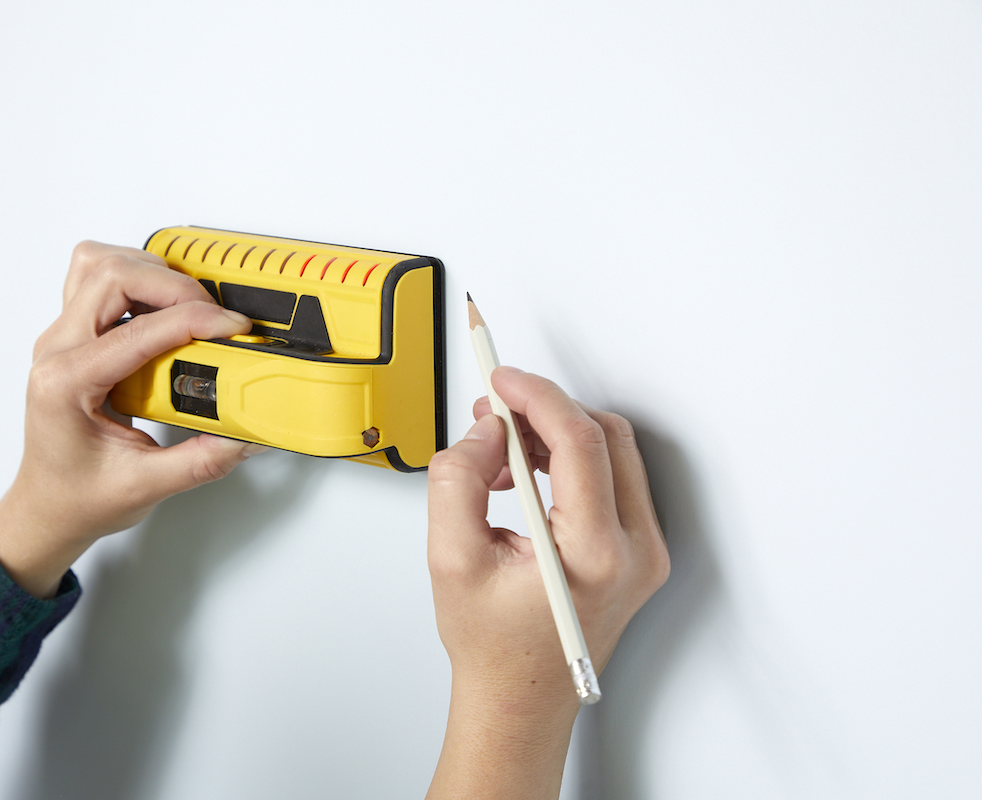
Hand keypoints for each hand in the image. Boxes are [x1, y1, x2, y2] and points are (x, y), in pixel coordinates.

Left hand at [0, 241, 259, 597]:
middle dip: (173, 286)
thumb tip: (247, 434)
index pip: (136, 331)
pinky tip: (162, 308)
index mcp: (64, 383)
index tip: (232, 328)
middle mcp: (56, 350)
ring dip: (150, 274)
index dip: (193, 321)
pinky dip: (136, 280)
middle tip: (214, 317)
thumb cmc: (76, 497)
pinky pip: (97, 279)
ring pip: (99, 264)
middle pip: (111, 275)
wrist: (46, 508)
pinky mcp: (75, 335)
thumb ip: (201, 460)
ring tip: (189, 307)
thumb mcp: (144, 486)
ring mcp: (62, 338)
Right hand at [425, 366, 668, 798]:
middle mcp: (634, 551)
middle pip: (604, 435)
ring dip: (553, 434)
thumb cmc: (492, 647)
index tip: (500, 381)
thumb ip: (457, 482)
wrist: (519, 700)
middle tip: (493, 413)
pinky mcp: (636, 550)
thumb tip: (484, 433)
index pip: (579, 442)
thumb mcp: (451, 559)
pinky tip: (520, 476)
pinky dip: (565, 460)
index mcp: (594, 554)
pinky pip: (609, 477)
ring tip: (497, 452)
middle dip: (544, 410)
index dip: (536, 397)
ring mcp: (643, 551)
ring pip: (610, 450)